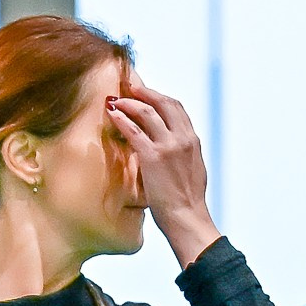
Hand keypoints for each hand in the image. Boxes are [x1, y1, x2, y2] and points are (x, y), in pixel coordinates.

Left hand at [104, 84, 218, 267]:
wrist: (187, 218)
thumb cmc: (187, 202)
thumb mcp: (193, 171)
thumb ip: (184, 154)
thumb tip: (174, 150)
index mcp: (193, 140)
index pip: (176, 108)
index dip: (159, 97)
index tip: (146, 94)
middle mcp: (183, 138)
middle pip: (163, 102)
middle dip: (145, 92)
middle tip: (129, 87)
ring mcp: (168, 146)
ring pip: (147, 112)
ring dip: (129, 102)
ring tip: (116, 100)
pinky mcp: (153, 157)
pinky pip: (134, 130)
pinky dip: (121, 118)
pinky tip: (112, 114)